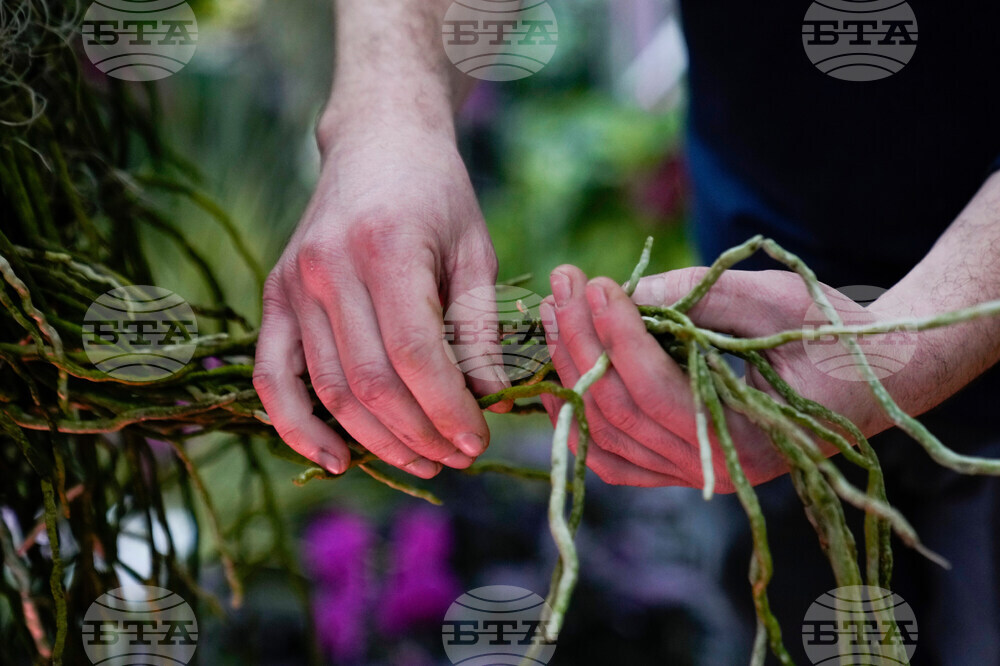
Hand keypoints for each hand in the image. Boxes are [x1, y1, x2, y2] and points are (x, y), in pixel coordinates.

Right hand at [254, 111, 509, 478]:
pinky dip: (298, 427)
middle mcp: (329, 268)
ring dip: (376, 442)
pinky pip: (273, 377)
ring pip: (329, 391)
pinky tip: (336, 460)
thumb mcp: (475, 250)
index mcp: (387, 249)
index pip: (415, 355)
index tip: (478, 441)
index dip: (448, 409)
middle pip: (371, 384)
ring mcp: (293, 283)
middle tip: (458, 457)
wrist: (378, 141)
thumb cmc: (438, 195)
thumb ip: (478, 326)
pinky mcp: (275, 295)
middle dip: (420, 435)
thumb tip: (487, 401)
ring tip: (422, 461)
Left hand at [539, 265, 887, 489]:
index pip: (657, 391)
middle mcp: (715, 469)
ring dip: (571, 372)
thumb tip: (626, 294)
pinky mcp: (681, 466)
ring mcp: (694, 473)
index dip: (618, 337)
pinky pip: (615, 457)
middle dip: (581, 342)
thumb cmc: (835, 333)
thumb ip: (703, 296)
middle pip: (619, 412)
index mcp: (750, 437)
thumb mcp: (778, 301)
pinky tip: (556, 380)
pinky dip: (579, 423)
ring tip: (553, 313)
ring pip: (607, 435)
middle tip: (563, 283)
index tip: (597, 282)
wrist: (872, 375)